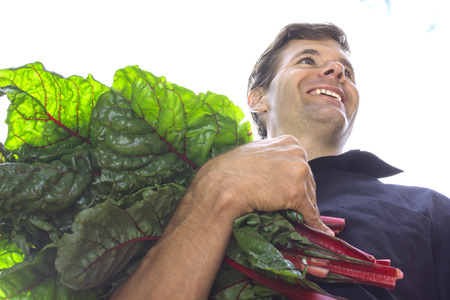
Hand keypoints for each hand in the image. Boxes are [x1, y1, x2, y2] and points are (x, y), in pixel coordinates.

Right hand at [188, 135, 332, 234]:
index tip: (288, 190)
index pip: (299, 164)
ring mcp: (299, 171)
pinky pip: (310, 212)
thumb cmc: (230, 170)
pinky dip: (314, 224)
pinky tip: (318, 231)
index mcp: (288, 141)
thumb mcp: (254, 152)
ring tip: (297, 219)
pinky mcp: (297, 193)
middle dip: (301, 194)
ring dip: (303, 208)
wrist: (222, 186)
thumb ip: (271, 156)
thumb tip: (276, 167)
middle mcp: (297, 152)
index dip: (294, 180)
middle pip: (308, 179)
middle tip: (288, 206)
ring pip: (309, 196)